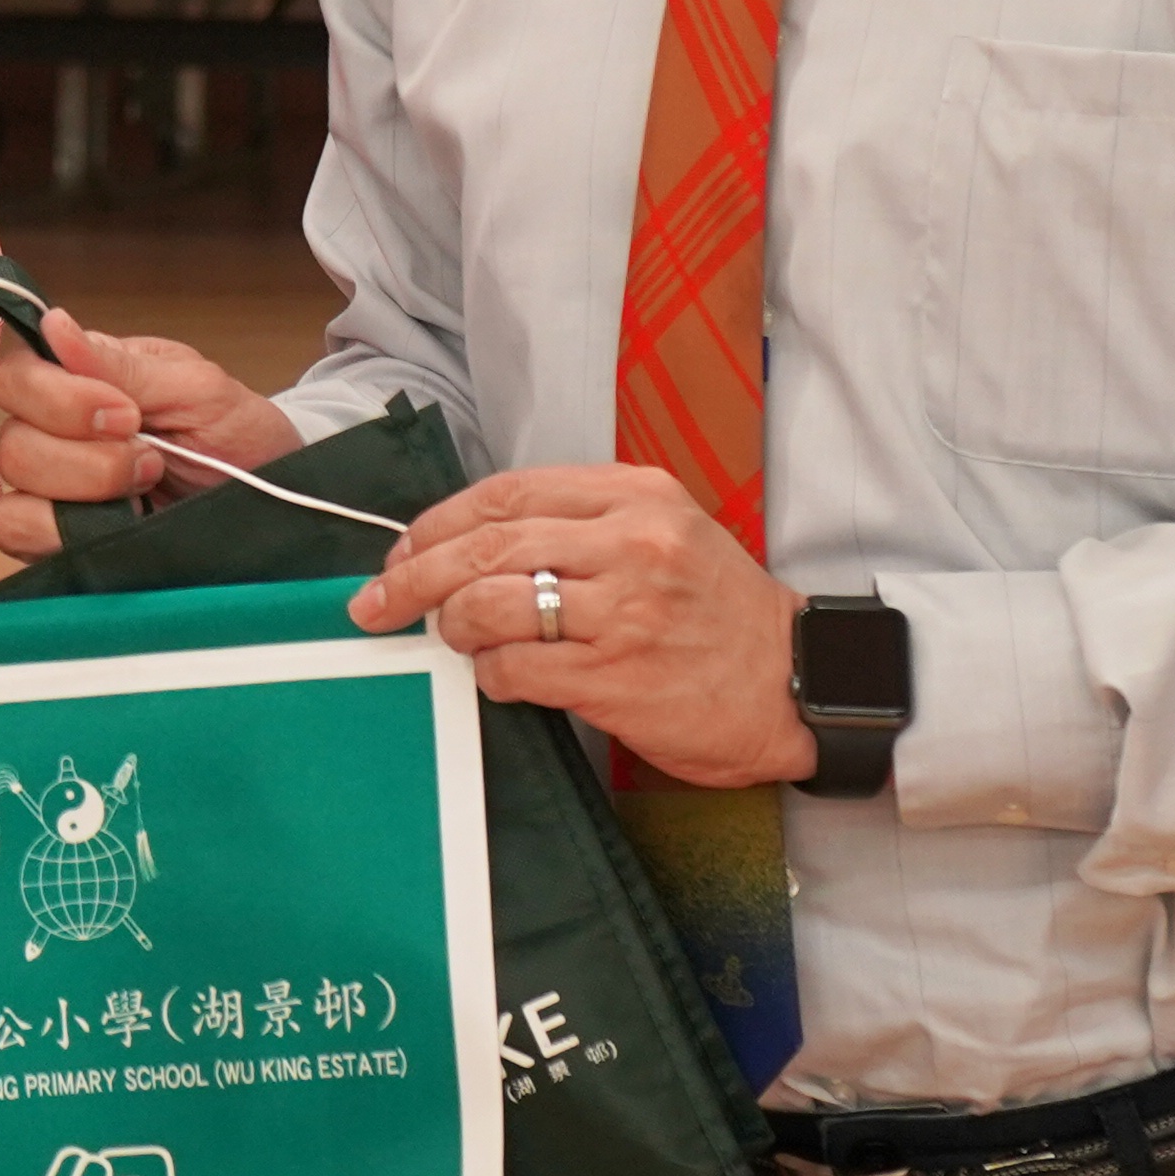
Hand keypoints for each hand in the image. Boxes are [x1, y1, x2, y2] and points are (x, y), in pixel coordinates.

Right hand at [0, 314, 296, 560]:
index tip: (127, 414)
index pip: (16, 377)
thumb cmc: (236, 432)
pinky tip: (117, 524)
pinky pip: (22, 541)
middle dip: (87, 459)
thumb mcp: (195, 387)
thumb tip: (53, 324)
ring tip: (143, 490)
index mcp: (79, 379)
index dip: (59, 400)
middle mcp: (53, 433)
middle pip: (11, 442)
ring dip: (83, 497)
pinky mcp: (59, 542)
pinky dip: (63, 538)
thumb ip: (120, 365)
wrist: (270, 498)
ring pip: (12, 499)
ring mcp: (53, 492)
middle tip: (152, 459)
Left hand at [354, 466, 808, 786]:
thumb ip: (583, 526)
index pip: (508, 493)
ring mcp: (626, 611)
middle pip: (487, 545)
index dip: (438, 522)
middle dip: (414, 574)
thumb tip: (473, 545)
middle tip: (376, 600)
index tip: (402, 549)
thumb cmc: (720, 613)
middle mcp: (631, 544)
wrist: (798, 681)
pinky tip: (498, 676)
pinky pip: (518, 670)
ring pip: (493, 605)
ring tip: (453, 638)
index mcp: (638, 496)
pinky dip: (491, 674)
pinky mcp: (617, 677)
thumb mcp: (667, 534)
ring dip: (453, 625)